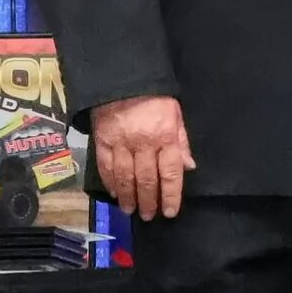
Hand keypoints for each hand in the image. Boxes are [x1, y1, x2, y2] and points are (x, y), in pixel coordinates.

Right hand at [92, 95, 194, 219]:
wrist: (122, 76)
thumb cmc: (154, 96)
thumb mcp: (175, 114)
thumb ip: (181, 141)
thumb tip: (189, 167)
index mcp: (165, 137)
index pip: (170, 173)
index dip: (170, 196)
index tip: (169, 212)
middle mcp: (144, 144)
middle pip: (146, 180)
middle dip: (149, 201)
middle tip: (149, 216)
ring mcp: (121, 143)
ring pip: (125, 178)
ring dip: (128, 197)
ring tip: (131, 210)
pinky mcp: (102, 140)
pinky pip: (106, 166)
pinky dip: (110, 182)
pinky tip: (114, 193)